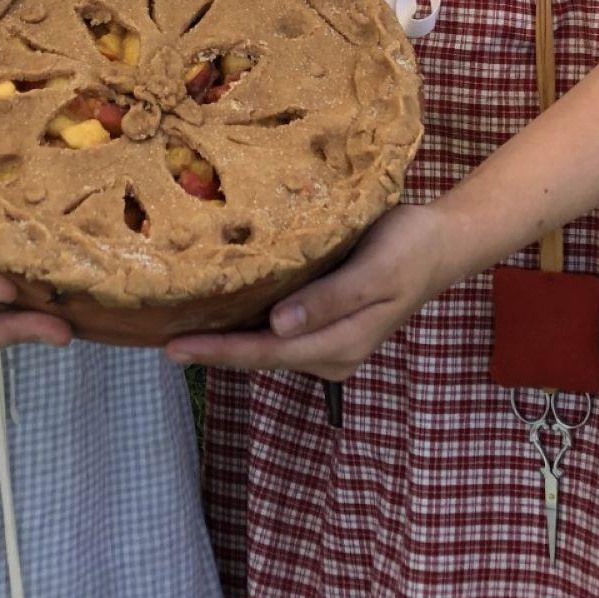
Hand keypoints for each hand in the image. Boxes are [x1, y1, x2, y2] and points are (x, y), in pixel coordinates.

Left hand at [165, 204, 453, 380]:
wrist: (440, 242)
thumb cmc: (408, 248)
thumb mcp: (375, 270)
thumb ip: (330, 300)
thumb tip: (278, 327)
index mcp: (340, 345)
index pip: (266, 353)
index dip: (218, 352)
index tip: (173, 348)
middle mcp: (329, 353)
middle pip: (259, 355)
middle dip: (211, 349)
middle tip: (157, 337)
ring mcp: (327, 340)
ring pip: (266, 344)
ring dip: (225, 336)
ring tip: (176, 322)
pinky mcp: (325, 321)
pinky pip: (277, 328)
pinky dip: (247, 321)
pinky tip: (220, 306)